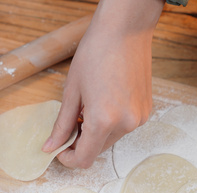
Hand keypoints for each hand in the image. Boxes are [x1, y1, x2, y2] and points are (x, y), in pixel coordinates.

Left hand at [42, 0, 163, 167]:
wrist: (125, 29)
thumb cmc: (96, 53)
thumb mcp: (72, 91)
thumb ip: (62, 123)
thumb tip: (50, 146)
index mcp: (104, 120)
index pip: (84, 158)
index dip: (68, 159)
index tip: (59, 149)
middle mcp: (126, 124)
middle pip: (97, 150)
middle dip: (80, 143)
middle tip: (70, 123)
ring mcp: (139, 118)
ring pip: (111, 139)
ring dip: (95, 132)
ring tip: (87, 107)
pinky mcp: (146, 110)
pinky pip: (123, 127)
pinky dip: (110, 123)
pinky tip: (103, 102)